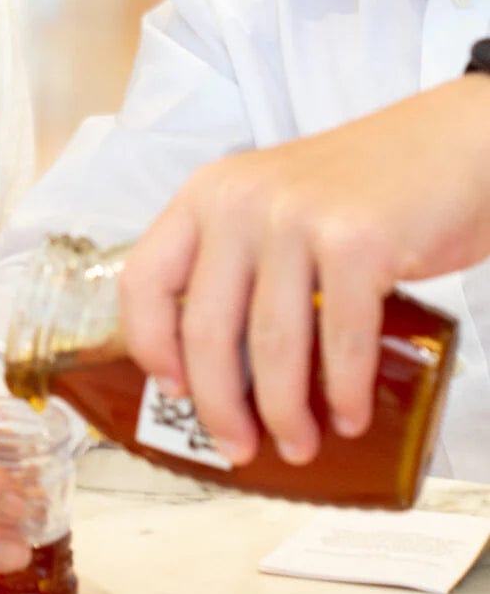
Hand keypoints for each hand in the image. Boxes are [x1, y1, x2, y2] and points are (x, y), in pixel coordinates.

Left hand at [119, 76, 489, 466]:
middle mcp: (239, 202)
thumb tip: (209, 364)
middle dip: (218, 406)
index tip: (171, 389)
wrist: (448, 145)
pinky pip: (340, 340)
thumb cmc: (356, 192)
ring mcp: (295, 219)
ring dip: (283, 413)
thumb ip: (234, 263)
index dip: (148, 345)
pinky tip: (347, 416)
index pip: (144, 279)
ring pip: (272, 345)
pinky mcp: (355, 241)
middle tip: (237, 448)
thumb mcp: (269, 208)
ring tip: (297, 444)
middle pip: (205, 329)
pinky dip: (343, 391)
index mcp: (206, 196)